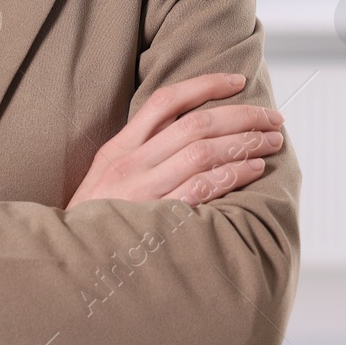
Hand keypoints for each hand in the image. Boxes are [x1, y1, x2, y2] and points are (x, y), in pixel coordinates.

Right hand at [66, 72, 284, 209]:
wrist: (72, 263)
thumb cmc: (96, 220)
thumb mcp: (107, 177)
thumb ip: (140, 153)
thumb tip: (190, 131)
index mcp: (120, 148)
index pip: (167, 101)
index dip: (206, 85)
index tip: (238, 81)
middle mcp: (131, 163)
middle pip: (196, 124)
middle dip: (241, 116)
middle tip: (273, 118)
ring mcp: (144, 191)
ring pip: (203, 152)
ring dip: (245, 143)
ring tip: (271, 142)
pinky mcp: (157, 219)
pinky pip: (202, 188)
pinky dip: (232, 175)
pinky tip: (253, 170)